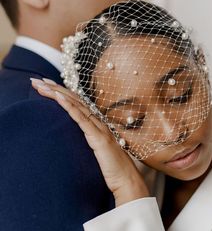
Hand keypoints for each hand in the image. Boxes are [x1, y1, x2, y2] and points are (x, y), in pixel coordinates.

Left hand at [31, 78, 149, 205]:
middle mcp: (97, 121)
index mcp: (96, 124)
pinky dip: (69, 106)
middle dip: (54, 88)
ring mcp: (99, 128)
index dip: (61, 92)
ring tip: (41, 85)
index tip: (46, 85)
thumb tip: (76, 137)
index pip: (76, 103)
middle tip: (37, 80)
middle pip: (74, 99)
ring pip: (75, 105)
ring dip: (57, 93)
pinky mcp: (98, 138)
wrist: (127, 180)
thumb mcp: (96, 150)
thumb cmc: (112, 167)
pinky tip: (58, 98)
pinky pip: (81, 119)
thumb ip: (88, 139)